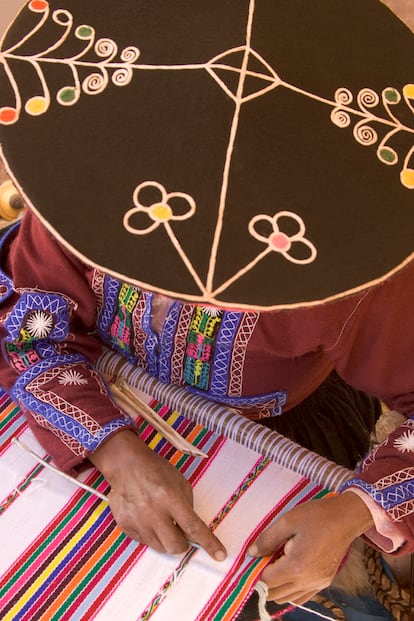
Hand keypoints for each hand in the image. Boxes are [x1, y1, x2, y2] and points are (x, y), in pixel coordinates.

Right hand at [90, 430, 226, 559]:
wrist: (126, 465)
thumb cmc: (156, 471)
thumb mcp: (180, 482)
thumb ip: (188, 507)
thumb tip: (194, 532)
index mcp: (170, 497)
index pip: (193, 526)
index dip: (208, 543)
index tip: (219, 555)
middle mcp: (153, 511)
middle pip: (175, 545)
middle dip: (183, 544)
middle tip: (181, 532)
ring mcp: (137, 520)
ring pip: (160, 547)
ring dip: (166, 540)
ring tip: (162, 522)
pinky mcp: (125, 525)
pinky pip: (144, 542)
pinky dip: (151, 535)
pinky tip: (148, 519)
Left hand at [248, 492, 373, 604]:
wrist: (345, 518)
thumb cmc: (316, 516)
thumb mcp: (287, 521)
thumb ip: (267, 539)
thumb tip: (252, 553)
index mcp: (296, 566)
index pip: (267, 581)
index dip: (257, 571)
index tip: (257, 558)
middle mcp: (307, 581)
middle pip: (275, 594)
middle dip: (265, 581)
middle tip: (265, 561)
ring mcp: (317, 584)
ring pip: (288, 598)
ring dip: (277, 587)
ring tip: (277, 565)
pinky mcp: (324, 582)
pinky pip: (302, 596)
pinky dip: (291, 590)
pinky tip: (290, 573)